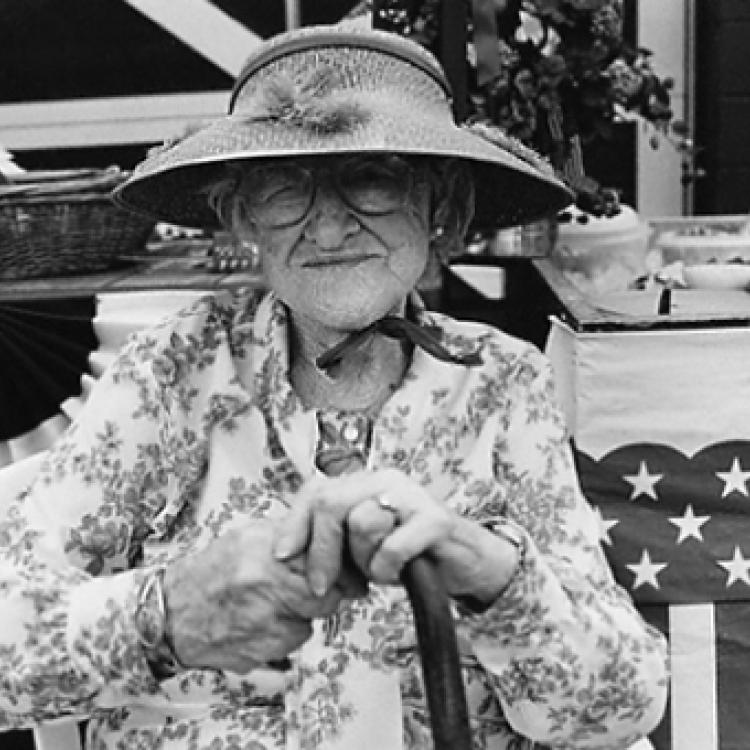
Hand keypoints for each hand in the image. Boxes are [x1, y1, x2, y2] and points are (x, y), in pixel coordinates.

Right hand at [163, 520, 366, 673]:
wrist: (171, 614)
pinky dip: (288, 633)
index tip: (341, 567)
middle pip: (325, 592)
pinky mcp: (261, 649)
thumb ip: (289, 535)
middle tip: (314, 588)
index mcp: (262, 547)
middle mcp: (263, 581)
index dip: (336, 565)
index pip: (322, 556)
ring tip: (277, 603)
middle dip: (326, 592)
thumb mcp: (248, 537)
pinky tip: (265, 622)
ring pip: (312, 619)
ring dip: (305, 613)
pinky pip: (294, 640)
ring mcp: (262, 618)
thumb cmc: (211, 573)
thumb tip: (329, 535)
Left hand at [273, 469, 518, 603]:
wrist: (465, 564)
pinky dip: (389, 569)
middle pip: (330, 504)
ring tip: (380, 570)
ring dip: (364, 562)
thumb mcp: (360, 548)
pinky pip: (393, 547)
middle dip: (321, 552)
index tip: (282, 557)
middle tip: (322, 586)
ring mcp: (412, 496)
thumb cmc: (408, 555)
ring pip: (361, 524)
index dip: (294, 524)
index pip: (315, 491)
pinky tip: (400, 572)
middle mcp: (385, 480)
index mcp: (365, 482)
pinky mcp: (435, 519)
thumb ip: (330, 541)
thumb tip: (286, 554)